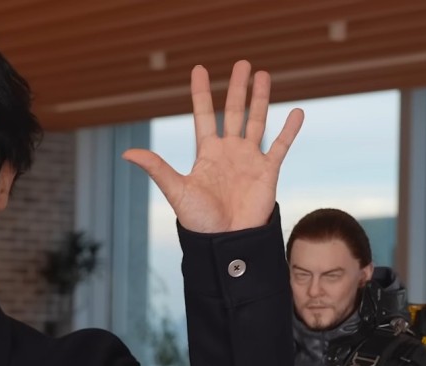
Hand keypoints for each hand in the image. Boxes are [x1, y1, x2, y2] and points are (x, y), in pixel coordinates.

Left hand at [123, 61, 303, 232]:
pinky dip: (290, 130)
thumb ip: (157, 169)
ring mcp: (249, 160)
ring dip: (261, 99)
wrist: (227, 242)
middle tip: (242, 63)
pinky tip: (298, 112)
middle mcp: (229, 152)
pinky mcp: (268, 172)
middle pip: (234, 111)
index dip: (201, 93)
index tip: (198, 69)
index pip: (204, 115)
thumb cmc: (199, 222)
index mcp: (207, 153)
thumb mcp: (177, 191)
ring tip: (263, 74)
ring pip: (257, 122)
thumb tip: (127, 153)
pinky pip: (280, 146)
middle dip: (237, 88)